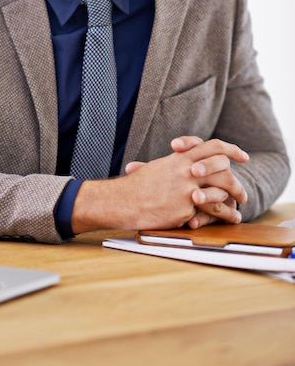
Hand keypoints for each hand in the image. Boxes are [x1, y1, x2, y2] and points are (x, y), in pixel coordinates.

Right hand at [125, 136, 247, 227]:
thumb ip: (177, 163)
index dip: (232, 150)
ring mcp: (187, 190)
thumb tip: (188, 159)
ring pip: (220, 191)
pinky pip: (209, 212)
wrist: (124, 201)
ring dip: (233, 200)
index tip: (243, 156)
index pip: (213, 146)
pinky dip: (222, 216)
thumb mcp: (159, 167)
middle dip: (236, 182)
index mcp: (181, 158)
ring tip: (238, 209)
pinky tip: (228, 219)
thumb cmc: (137, 185)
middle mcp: (187, 171)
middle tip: (242, 193)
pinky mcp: (186, 209)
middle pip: (223, 169)